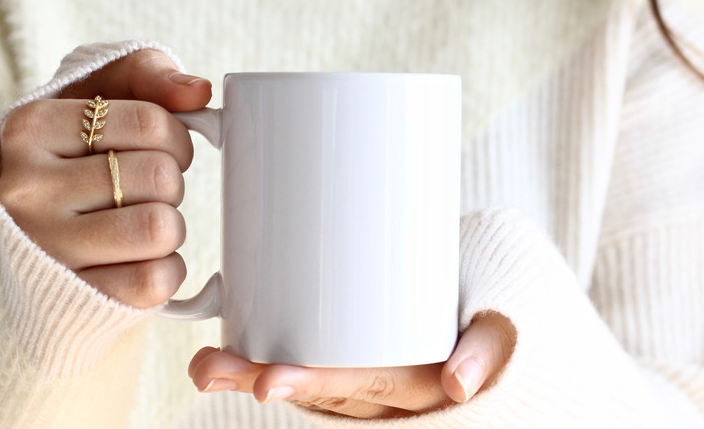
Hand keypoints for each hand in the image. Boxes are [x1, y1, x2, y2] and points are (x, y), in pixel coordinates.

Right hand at [0, 49, 211, 307]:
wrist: (34, 244)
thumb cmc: (79, 160)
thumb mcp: (98, 98)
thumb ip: (147, 74)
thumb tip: (198, 92)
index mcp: (30, 127)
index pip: (151, 123)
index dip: (176, 138)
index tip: (161, 150)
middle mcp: (26, 188)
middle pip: (160, 177)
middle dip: (170, 185)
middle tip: (145, 192)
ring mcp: (45, 248)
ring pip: (160, 228)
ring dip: (169, 226)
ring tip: (141, 223)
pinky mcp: (72, 299)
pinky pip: (155, 280)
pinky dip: (165, 269)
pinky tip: (139, 260)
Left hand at [189, 311, 515, 418]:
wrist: (490, 317)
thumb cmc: (487, 316)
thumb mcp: (498, 328)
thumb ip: (486, 350)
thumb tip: (458, 386)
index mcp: (415, 379)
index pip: (357, 386)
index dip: (311, 385)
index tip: (264, 383)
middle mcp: (382, 387)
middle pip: (315, 387)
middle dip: (259, 379)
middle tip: (209, 368)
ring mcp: (364, 376)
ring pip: (305, 381)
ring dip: (250, 373)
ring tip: (204, 363)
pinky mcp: (353, 359)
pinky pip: (311, 368)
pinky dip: (267, 360)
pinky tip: (228, 348)